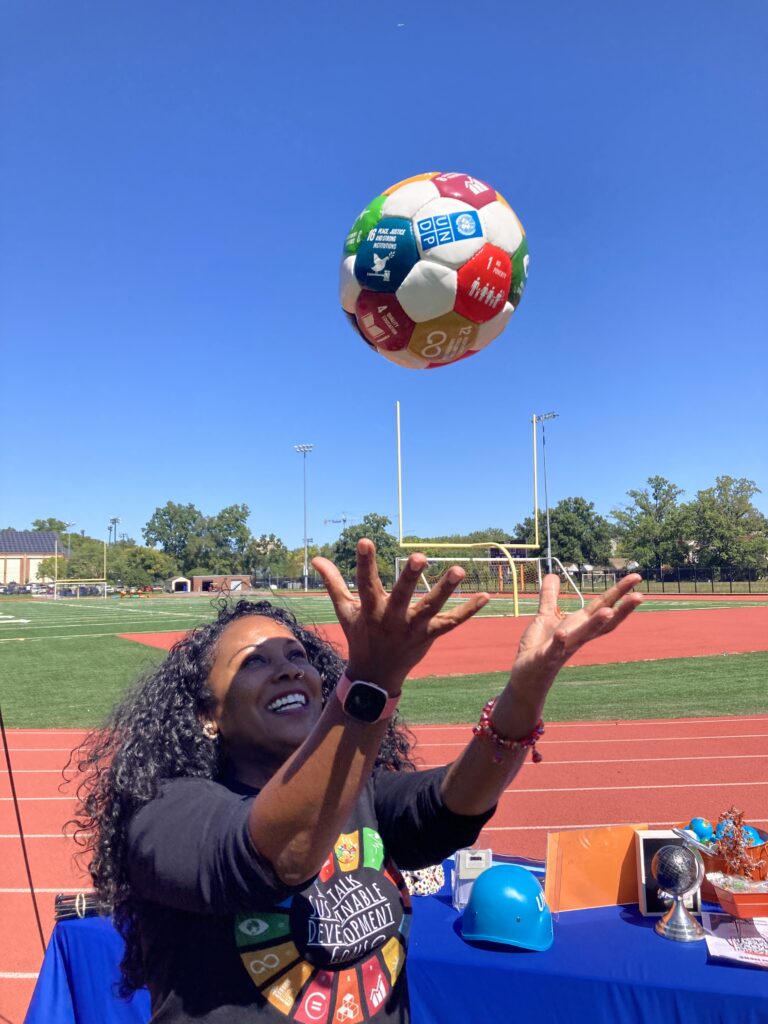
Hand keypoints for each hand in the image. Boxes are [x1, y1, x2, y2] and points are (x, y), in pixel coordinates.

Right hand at [312, 539, 488, 692]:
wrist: (374, 675)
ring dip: (445, 589)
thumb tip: (316, 558)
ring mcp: (412, 628)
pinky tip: (485, 596)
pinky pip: (451, 623)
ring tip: (458, 569)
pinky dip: (468, 611)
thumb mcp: (344, 610)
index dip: (365, 562)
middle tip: (419, 557)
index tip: (365, 540)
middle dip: (410, 577)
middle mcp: (392, 617)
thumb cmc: (359, 636)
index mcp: (370, 608)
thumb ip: (333, 583)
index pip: (365, 581)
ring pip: (431, 607)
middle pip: (402, 595)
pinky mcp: (429, 636)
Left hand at [493, 573, 642, 732]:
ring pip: (584, 635)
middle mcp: (577, 636)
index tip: (637, 577)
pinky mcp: (547, 657)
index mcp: (579, 624)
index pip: (603, 605)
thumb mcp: (544, 617)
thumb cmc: (540, 646)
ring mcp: (564, 647)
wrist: (527, 675)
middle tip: (640, 595)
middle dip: (622, 609)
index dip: (619, 591)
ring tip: (609, 611)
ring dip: (596, 624)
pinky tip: (562, 634)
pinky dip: (560, 642)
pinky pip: (555, 649)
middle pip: (604, 621)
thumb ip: (549, 597)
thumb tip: (552, 575)